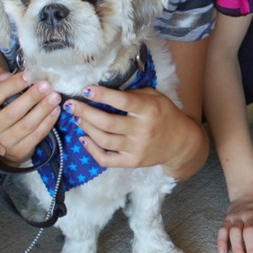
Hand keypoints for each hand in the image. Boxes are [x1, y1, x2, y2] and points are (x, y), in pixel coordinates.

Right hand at [0, 68, 61, 163]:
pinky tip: (55, 111)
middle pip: (13, 112)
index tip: (28, 76)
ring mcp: (5, 141)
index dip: (12, 85)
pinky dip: (48, 123)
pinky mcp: (19, 151)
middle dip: (31, 97)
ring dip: (43, 110)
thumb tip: (8, 75)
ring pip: (27, 125)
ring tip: (55, 97)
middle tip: (47, 86)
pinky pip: (36, 136)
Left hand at [64, 85, 201, 172]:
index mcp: (149, 110)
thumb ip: (133, 93)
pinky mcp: (132, 162)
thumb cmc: (165, 114)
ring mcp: (137, 148)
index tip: (86, 90)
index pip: (122, 101)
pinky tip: (84, 139)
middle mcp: (142, 130)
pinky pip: (107, 159)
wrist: (181, 143)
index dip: (102, 95)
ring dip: (87, 128)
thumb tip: (105, 90)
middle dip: (85, 112)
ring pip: (104, 140)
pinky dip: (92, 150)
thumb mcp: (155, 97)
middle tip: (71, 105)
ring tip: (78, 118)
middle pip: (108, 123)